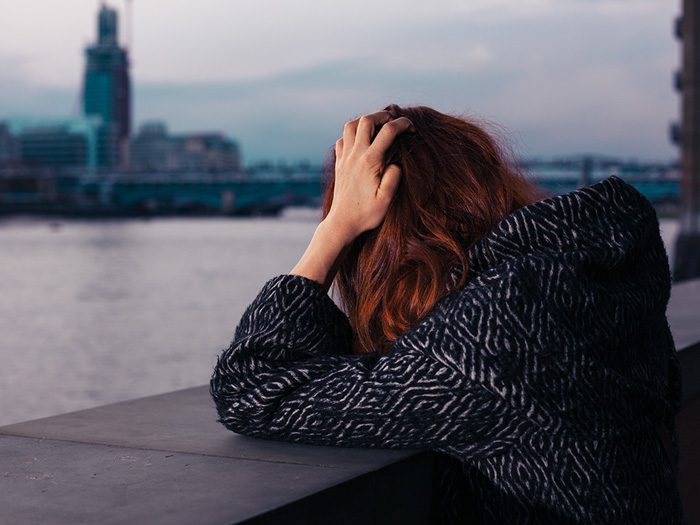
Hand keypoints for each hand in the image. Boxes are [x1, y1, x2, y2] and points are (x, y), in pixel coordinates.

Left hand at [289, 111, 413, 289]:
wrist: (342, 223)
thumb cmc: (366, 214)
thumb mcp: (386, 200)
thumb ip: (393, 178)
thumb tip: (395, 163)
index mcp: (370, 161)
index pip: (388, 131)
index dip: (402, 124)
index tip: (412, 129)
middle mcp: (355, 155)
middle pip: (366, 120)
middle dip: (382, 115)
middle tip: (394, 121)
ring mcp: (344, 158)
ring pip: (350, 126)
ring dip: (365, 121)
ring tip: (377, 127)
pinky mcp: (338, 163)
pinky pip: (342, 139)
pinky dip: (351, 135)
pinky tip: (361, 142)